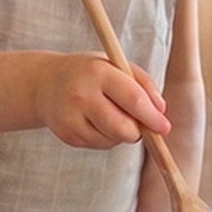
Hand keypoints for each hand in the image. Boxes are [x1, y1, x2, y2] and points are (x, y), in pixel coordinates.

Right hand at [33, 55, 170, 149]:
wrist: (46, 83)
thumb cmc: (90, 72)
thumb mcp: (115, 65)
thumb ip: (142, 83)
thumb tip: (160, 111)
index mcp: (98, 72)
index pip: (133, 99)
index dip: (152, 117)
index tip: (164, 126)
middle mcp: (82, 94)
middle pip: (123, 128)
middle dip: (139, 131)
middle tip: (141, 126)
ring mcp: (71, 117)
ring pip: (113, 140)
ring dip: (122, 134)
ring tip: (112, 115)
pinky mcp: (66, 135)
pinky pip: (99, 145)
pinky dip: (107, 138)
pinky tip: (97, 121)